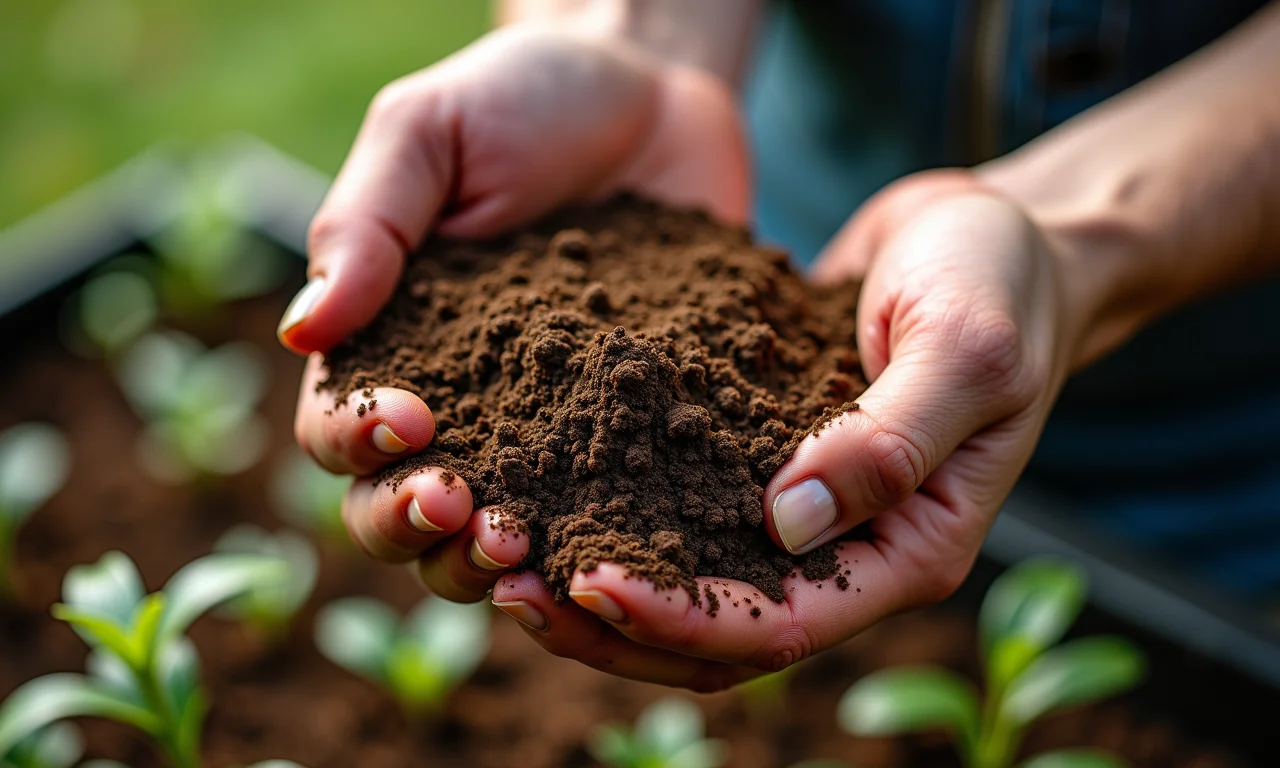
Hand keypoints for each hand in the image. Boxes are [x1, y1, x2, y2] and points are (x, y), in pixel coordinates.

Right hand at [280, 26, 747, 600]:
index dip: (361, 444)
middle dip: (423, 529)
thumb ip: (366, 225)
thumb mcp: (429, 133)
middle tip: (477, 521)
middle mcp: (458, 407)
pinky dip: (601, 547)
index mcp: (389, 346)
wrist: (652, 95)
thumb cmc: (522, 101)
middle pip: (403, 510)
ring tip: (536, 555)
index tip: (414, 422)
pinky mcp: (630, 436)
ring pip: (491, 541)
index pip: (340, 428)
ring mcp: (546, 432)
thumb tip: (299, 330)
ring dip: (498, 566)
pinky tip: (622, 553)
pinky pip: (607, 512)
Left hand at [494, 170, 1086, 689]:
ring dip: (605, 580)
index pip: (783, 623)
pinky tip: (551, 478)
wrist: (993, 232)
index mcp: (911, 547)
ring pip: (693, 580)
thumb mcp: (966, 349)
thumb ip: (889, 441)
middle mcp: (853, 547)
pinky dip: (623, 507)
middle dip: (615, 622)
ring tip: (506, 548)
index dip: (681, 617)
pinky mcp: (768, 456)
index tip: (586, 579)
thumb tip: (789, 523)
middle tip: (509, 584)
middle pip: (720, 630)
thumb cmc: (1002, 284)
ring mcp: (808, 507)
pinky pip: (689, 505)